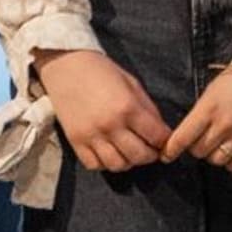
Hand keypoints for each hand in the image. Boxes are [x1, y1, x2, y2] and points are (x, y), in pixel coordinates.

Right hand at [37, 48, 170, 175]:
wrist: (66, 65)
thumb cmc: (100, 71)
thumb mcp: (131, 84)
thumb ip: (147, 109)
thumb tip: (160, 131)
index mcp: (128, 107)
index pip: (156, 137)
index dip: (165, 141)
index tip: (164, 140)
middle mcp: (110, 125)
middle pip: (139, 156)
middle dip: (150, 155)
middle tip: (150, 149)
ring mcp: (91, 135)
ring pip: (118, 165)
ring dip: (128, 161)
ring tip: (129, 151)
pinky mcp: (75, 141)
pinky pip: (94, 164)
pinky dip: (105, 163)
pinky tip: (108, 151)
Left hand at [164, 62, 231, 174]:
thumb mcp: (213, 91)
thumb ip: (201, 113)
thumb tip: (188, 133)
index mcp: (209, 108)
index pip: (183, 137)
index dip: (171, 149)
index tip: (165, 155)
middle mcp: (224, 125)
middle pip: (198, 151)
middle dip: (195, 148)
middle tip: (200, 139)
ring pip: (216, 160)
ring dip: (212, 155)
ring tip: (217, 144)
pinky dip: (231, 161)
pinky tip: (231, 151)